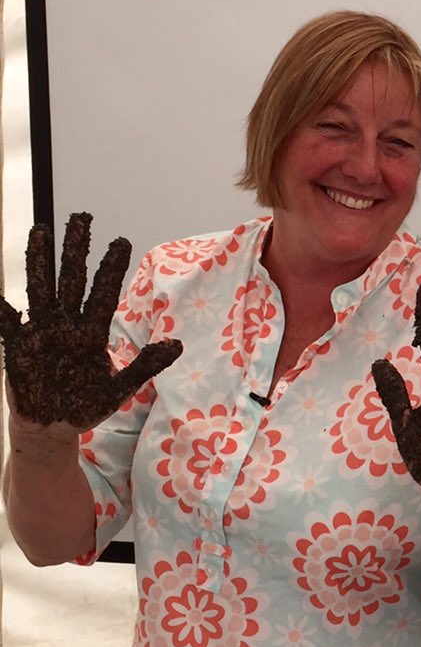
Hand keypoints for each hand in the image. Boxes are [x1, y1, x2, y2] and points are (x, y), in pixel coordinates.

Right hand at [0, 212, 182, 428]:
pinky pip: (7, 322)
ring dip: (40, 261)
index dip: (111, 268)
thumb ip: (145, 364)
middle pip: (73, 279)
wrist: (54, 428)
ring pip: (41, 288)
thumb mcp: (120, 388)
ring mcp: (41, 332)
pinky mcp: (18, 346)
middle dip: (77, 249)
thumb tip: (177, 344)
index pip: (104, 292)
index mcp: (92, 332)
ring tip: (42, 232)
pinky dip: (3, 307)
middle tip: (82, 218)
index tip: (121, 241)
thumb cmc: (86, 406)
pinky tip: (0, 292)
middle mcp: (67, 324)